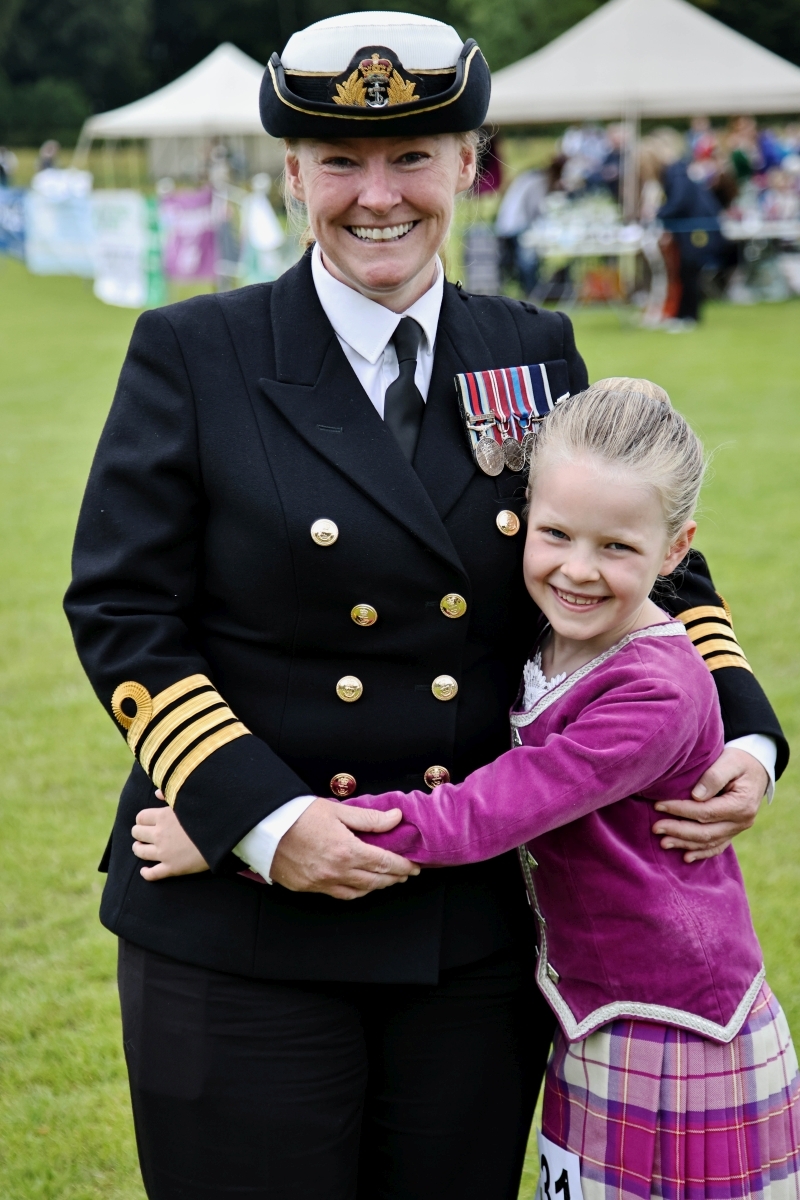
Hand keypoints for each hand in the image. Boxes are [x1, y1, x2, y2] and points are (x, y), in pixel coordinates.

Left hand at [132, 793, 209, 880]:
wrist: (224, 836)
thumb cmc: (208, 815)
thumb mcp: (188, 801)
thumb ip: (170, 795)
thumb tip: (156, 793)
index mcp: (163, 817)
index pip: (141, 817)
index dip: (142, 819)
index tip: (147, 821)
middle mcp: (159, 834)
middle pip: (137, 833)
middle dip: (139, 833)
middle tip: (144, 834)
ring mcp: (164, 853)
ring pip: (140, 852)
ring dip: (138, 849)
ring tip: (141, 847)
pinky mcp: (172, 868)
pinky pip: (151, 874)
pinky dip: (145, 873)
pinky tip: (145, 870)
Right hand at [270, 798, 418, 899]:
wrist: (262, 827)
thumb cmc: (297, 814)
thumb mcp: (337, 811)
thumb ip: (369, 818)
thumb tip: (396, 818)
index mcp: (346, 851)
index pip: (384, 863)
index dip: (403, 866)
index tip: (414, 866)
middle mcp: (336, 872)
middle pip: (375, 881)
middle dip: (393, 878)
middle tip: (405, 874)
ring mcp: (321, 883)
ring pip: (358, 892)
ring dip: (376, 887)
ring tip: (386, 880)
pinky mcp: (307, 888)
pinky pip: (338, 894)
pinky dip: (354, 891)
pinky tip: (359, 885)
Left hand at [651, 748, 767, 862]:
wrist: (757, 768)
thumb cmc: (740, 762)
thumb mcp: (730, 762)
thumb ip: (714, 777)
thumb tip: (695, 796)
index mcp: (741, 805)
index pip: (706, 812)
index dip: (681, 810)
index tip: (659, 806)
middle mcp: (742, 821)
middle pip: (706, 832)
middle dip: (678, 831)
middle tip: (656, 828)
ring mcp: (738, 829)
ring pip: (709, 842)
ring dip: (685, 844)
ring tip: (663, 842)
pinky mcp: (732, 831)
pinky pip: (716, 846)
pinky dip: (701, 852)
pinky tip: (686, 857)